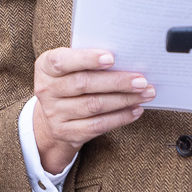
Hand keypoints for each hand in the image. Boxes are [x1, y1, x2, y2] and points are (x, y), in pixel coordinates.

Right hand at [31, 47, 154, 173]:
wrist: (54, 113)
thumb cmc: (71, 80)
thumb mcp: (71, 66)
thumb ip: (89, 60)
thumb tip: (127, 59)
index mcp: (45, 67)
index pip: (62, 61)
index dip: (87, 59)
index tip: (112, 58)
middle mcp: (46, 90)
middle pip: (83, 85)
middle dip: (116, 82)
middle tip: (141, 80)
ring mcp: (54, 114)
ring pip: (94, 106)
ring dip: (124, 99)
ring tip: (145, 93)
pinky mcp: (66, 132)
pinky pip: (98, 125)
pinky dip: (120, 117)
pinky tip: (136, 110)